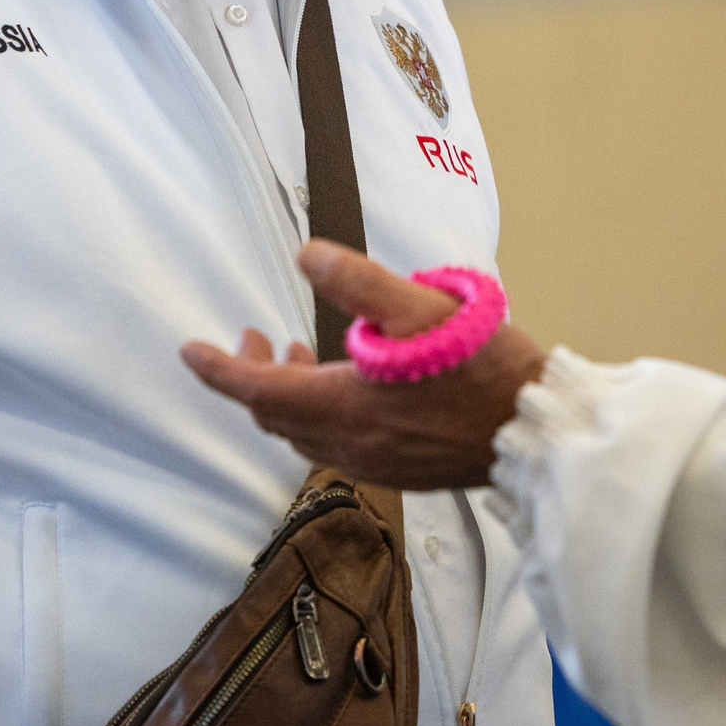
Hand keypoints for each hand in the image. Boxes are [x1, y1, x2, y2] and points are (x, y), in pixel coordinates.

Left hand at [183, 240, 548, 489]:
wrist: (537, 431)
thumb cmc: (485, 367)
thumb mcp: (422, 309)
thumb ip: (359, 283)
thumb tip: (306, 256)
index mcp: (344, 405)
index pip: (257, 389)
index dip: (218, 369)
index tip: (188, 351)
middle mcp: (350, 443)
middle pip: (275, 414)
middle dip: (251, 375)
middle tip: (250, 337)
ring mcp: (375, 462)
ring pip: (304, 431)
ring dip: (286, 394)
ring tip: (295, 352)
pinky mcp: (400, 470)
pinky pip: (336, 442)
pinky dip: (319, 411)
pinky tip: (346, 384)